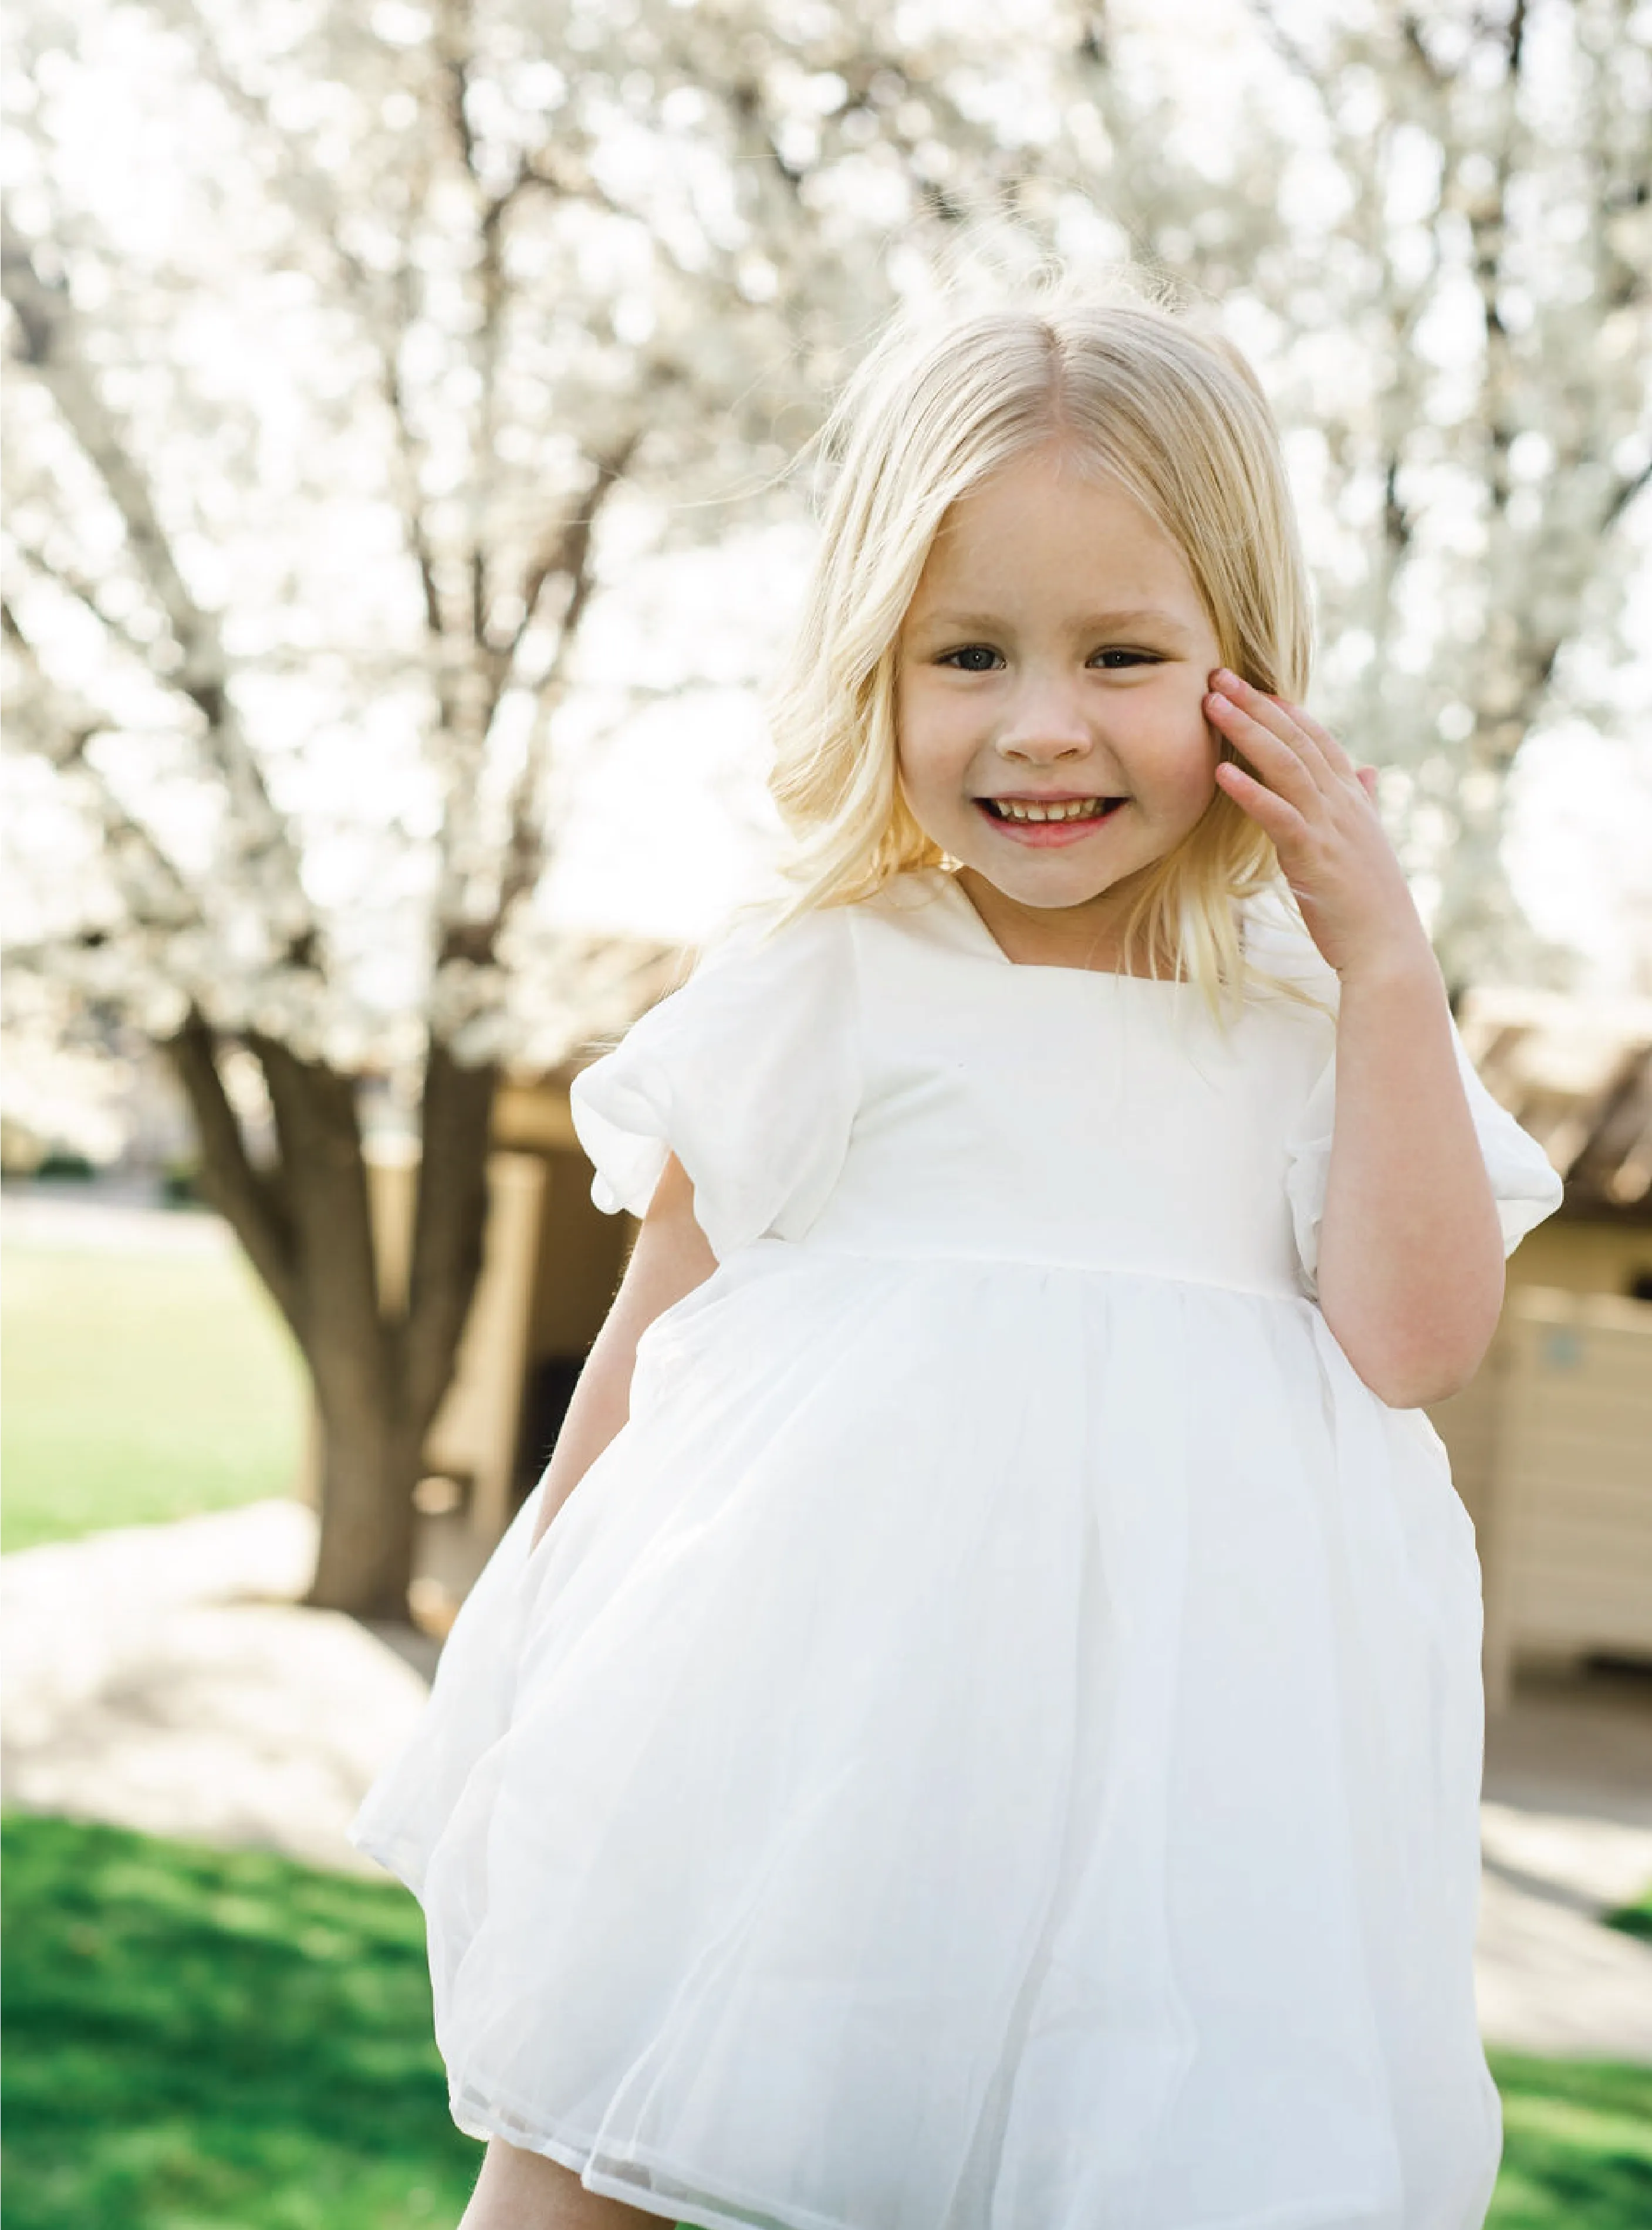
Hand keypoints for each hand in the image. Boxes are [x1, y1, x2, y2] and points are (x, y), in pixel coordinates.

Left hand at [1204, 668, 1430, 984]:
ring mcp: (1330, 827)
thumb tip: (1369, 772)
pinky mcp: (1313, 856)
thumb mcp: (1368, 843)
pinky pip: (1278, 815)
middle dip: (1257, 705)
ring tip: (1212, 705)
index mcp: (1354, 799)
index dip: (1287, 711)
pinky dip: (1250, 791)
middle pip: (1297, 740)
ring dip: (1247, 731)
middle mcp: (1344, 804)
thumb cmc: (1370, 902)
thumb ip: (1365, 803)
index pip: (1319, 740)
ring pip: (1286, 765)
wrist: (1387, 950)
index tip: (1256, 687)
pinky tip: (1222, 771)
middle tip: (1219, 676)